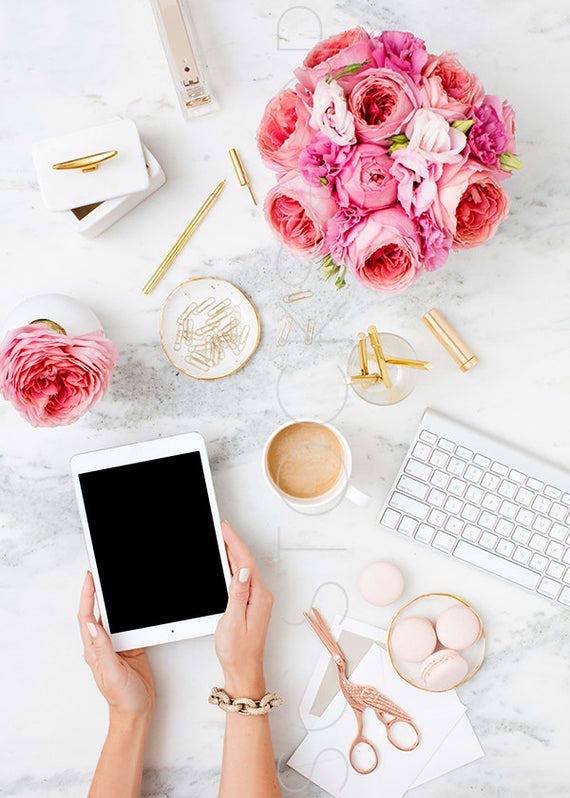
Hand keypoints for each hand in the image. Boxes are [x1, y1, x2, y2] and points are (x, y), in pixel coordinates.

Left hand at [78, 571, 154, 721]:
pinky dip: (131, 613)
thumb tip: (93, 627)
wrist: (137, 712)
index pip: (87, 617)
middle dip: (98, 591)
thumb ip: (104, 649)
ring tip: (114, 582)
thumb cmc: (122, 698)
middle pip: (99, 612)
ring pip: (115, 617)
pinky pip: (130, 625)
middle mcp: (103, 645)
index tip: (91, 577)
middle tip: (100, 572)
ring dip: (115, 600)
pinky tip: (135, 605)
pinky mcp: (131, 646)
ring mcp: (117, 645)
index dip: (88, 595)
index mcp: (94, 649)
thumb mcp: (113, 673)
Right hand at [215, 521, 273, 698]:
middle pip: (246, 563)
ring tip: (222, 540)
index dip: (234, 543)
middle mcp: (262, 597)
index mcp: (259, 598)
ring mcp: (258, 600)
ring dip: (233, 555)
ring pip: (245, 570)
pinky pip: (244, 580)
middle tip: (220, 529)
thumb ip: (238, 594)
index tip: (224, 529)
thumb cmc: (237, 652)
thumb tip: (243, 571)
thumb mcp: (233, 622)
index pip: (246, 563)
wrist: (244, 671)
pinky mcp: (253, 605)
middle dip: (233, 544)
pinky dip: (234, 568)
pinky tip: (227, 564)